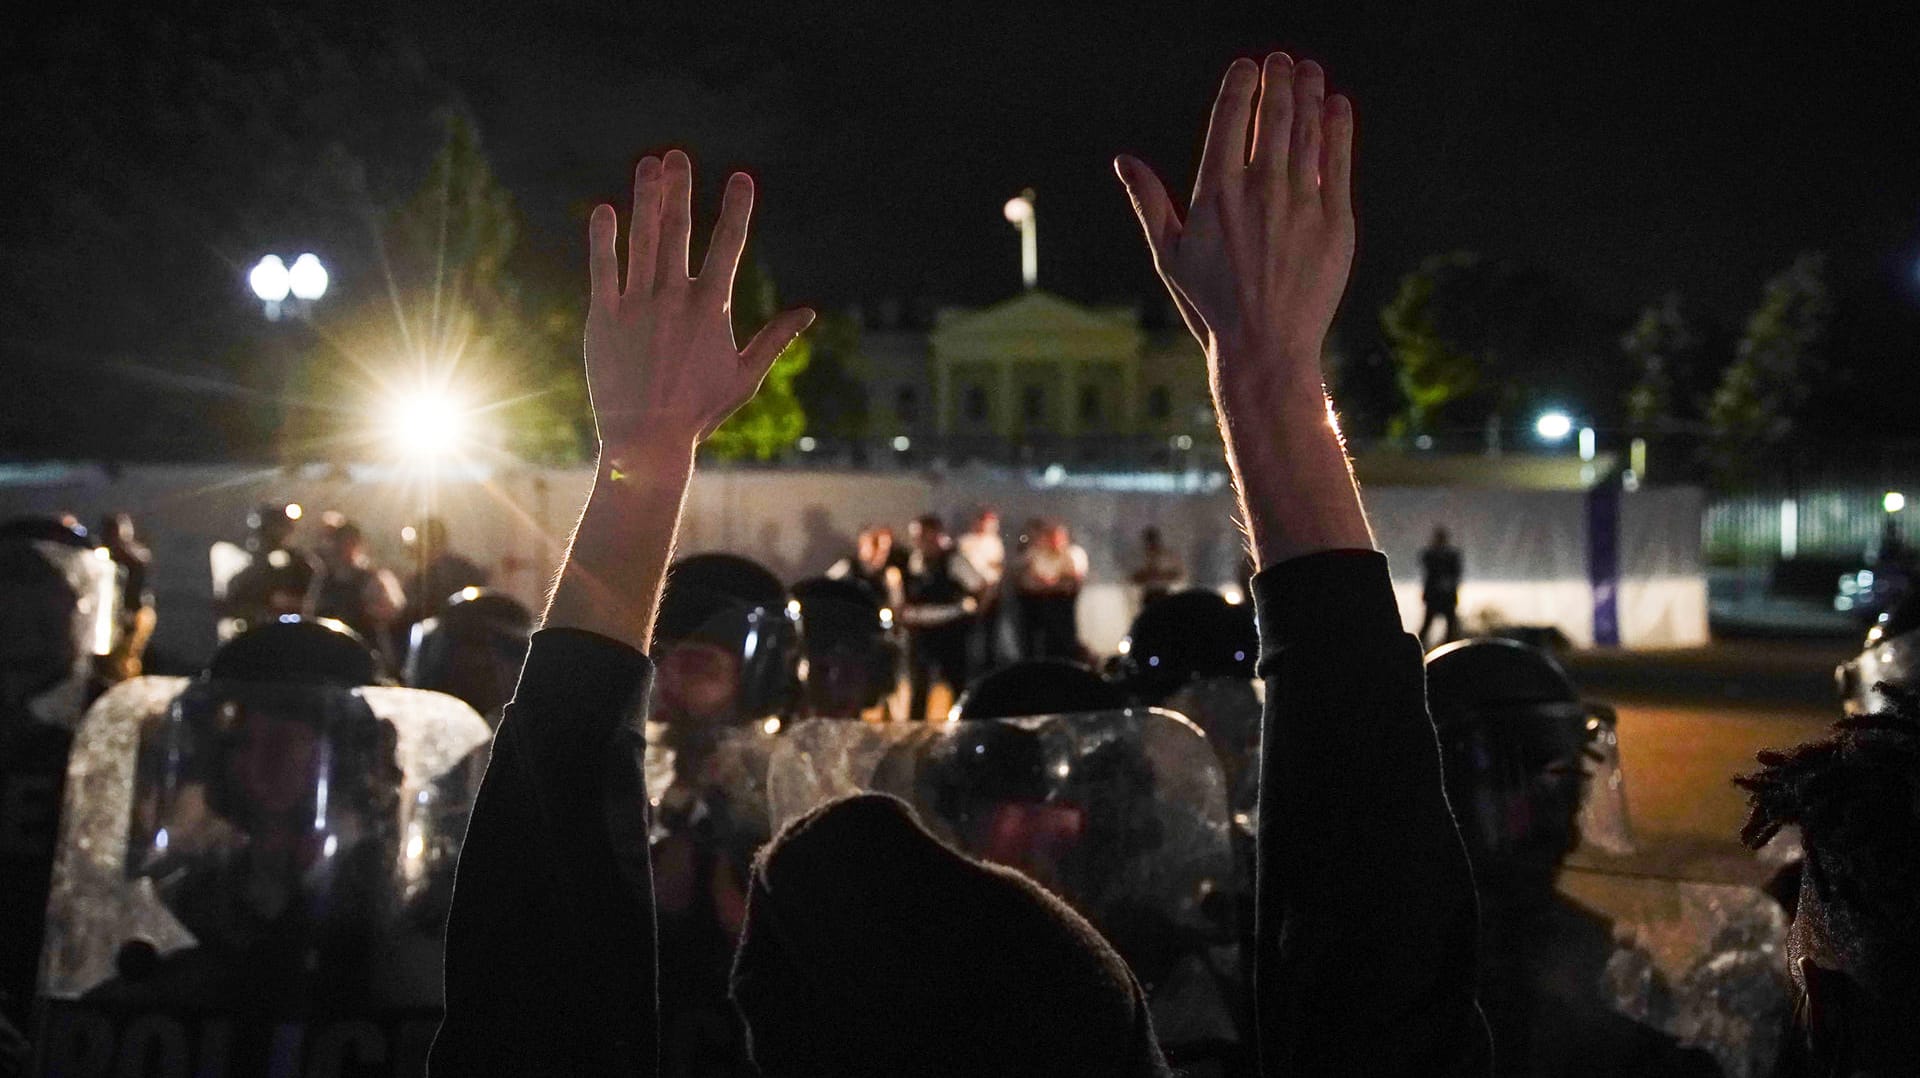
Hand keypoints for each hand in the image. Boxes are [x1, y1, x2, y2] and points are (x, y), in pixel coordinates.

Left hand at [584, 150, 814, 452]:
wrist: (645, 442)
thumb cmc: (699, 412)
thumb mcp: (744, 376)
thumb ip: (774, 339)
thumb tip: (807, 312)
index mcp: (711, 309)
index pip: (728, 246)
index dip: (736, 209)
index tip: (741, 177)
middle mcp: (673, 299)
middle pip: (678, 231)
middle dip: (679, 189)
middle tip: (677, 155)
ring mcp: (635, 306)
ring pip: (641, 241)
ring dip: (645, 200)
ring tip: (647, 166)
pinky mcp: (601, 319)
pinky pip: (602, 270)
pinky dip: (604, 240)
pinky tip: (605, 211)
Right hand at [1115, 56, 1372, 565]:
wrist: (1265, 348)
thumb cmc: (1210, 305)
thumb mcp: (1169, 255)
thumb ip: (1149, 201)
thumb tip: (1123, 160)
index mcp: (1215, 193)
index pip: (1231, 119)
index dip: (1241, 85)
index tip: (1247, 65)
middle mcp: (1259, 190)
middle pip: (1272, 116)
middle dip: (1278, 79)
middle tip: (1281, 59)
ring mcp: (1300, 203)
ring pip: (1306, 131)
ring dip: (1308, 93)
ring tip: (1307, 71)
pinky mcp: (1335, 221)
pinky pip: (1338, 162)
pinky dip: (1338, 129)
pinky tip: (1336, 107)